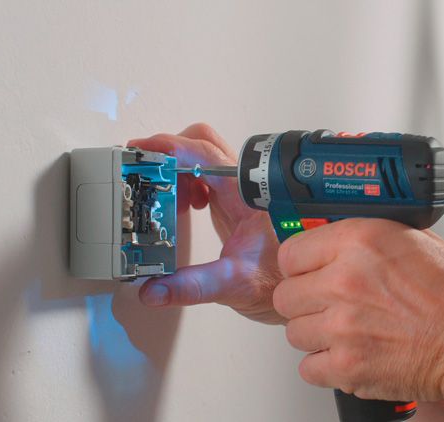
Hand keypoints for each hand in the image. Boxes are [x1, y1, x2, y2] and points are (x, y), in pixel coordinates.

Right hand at [128, 123, 284, 323]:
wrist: (302, 287)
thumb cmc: (281, 281)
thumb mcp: (235, 286)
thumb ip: (193, 286)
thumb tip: (155, 289)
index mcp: (247, 196)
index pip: (204, 155)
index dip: (170, 147)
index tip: (142, 151)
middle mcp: (245, 187)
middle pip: (203, 143)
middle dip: (171, 151)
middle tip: (147, 173)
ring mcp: (240, 191)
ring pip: (203, 157)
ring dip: (178, 168)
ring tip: (167, 198)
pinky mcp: (234, 201)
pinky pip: (206, 175)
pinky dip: (188, 180)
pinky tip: (186, 206)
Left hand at [272, 218, 443, 400]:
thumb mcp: (414, 240)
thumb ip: (366, 240)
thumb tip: (336, 241)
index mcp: (360, 241)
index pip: (291, 253)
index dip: (300, 266)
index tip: (309, 272)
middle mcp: (345, 280)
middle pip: (286, 295)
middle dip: (305, 302)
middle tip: (329, 305)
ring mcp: (342, 326)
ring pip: (294, 333)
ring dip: (316, 334)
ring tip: (348, 332)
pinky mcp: (347, 365)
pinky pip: (308, 368)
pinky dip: (325, 366)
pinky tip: (351, 354)